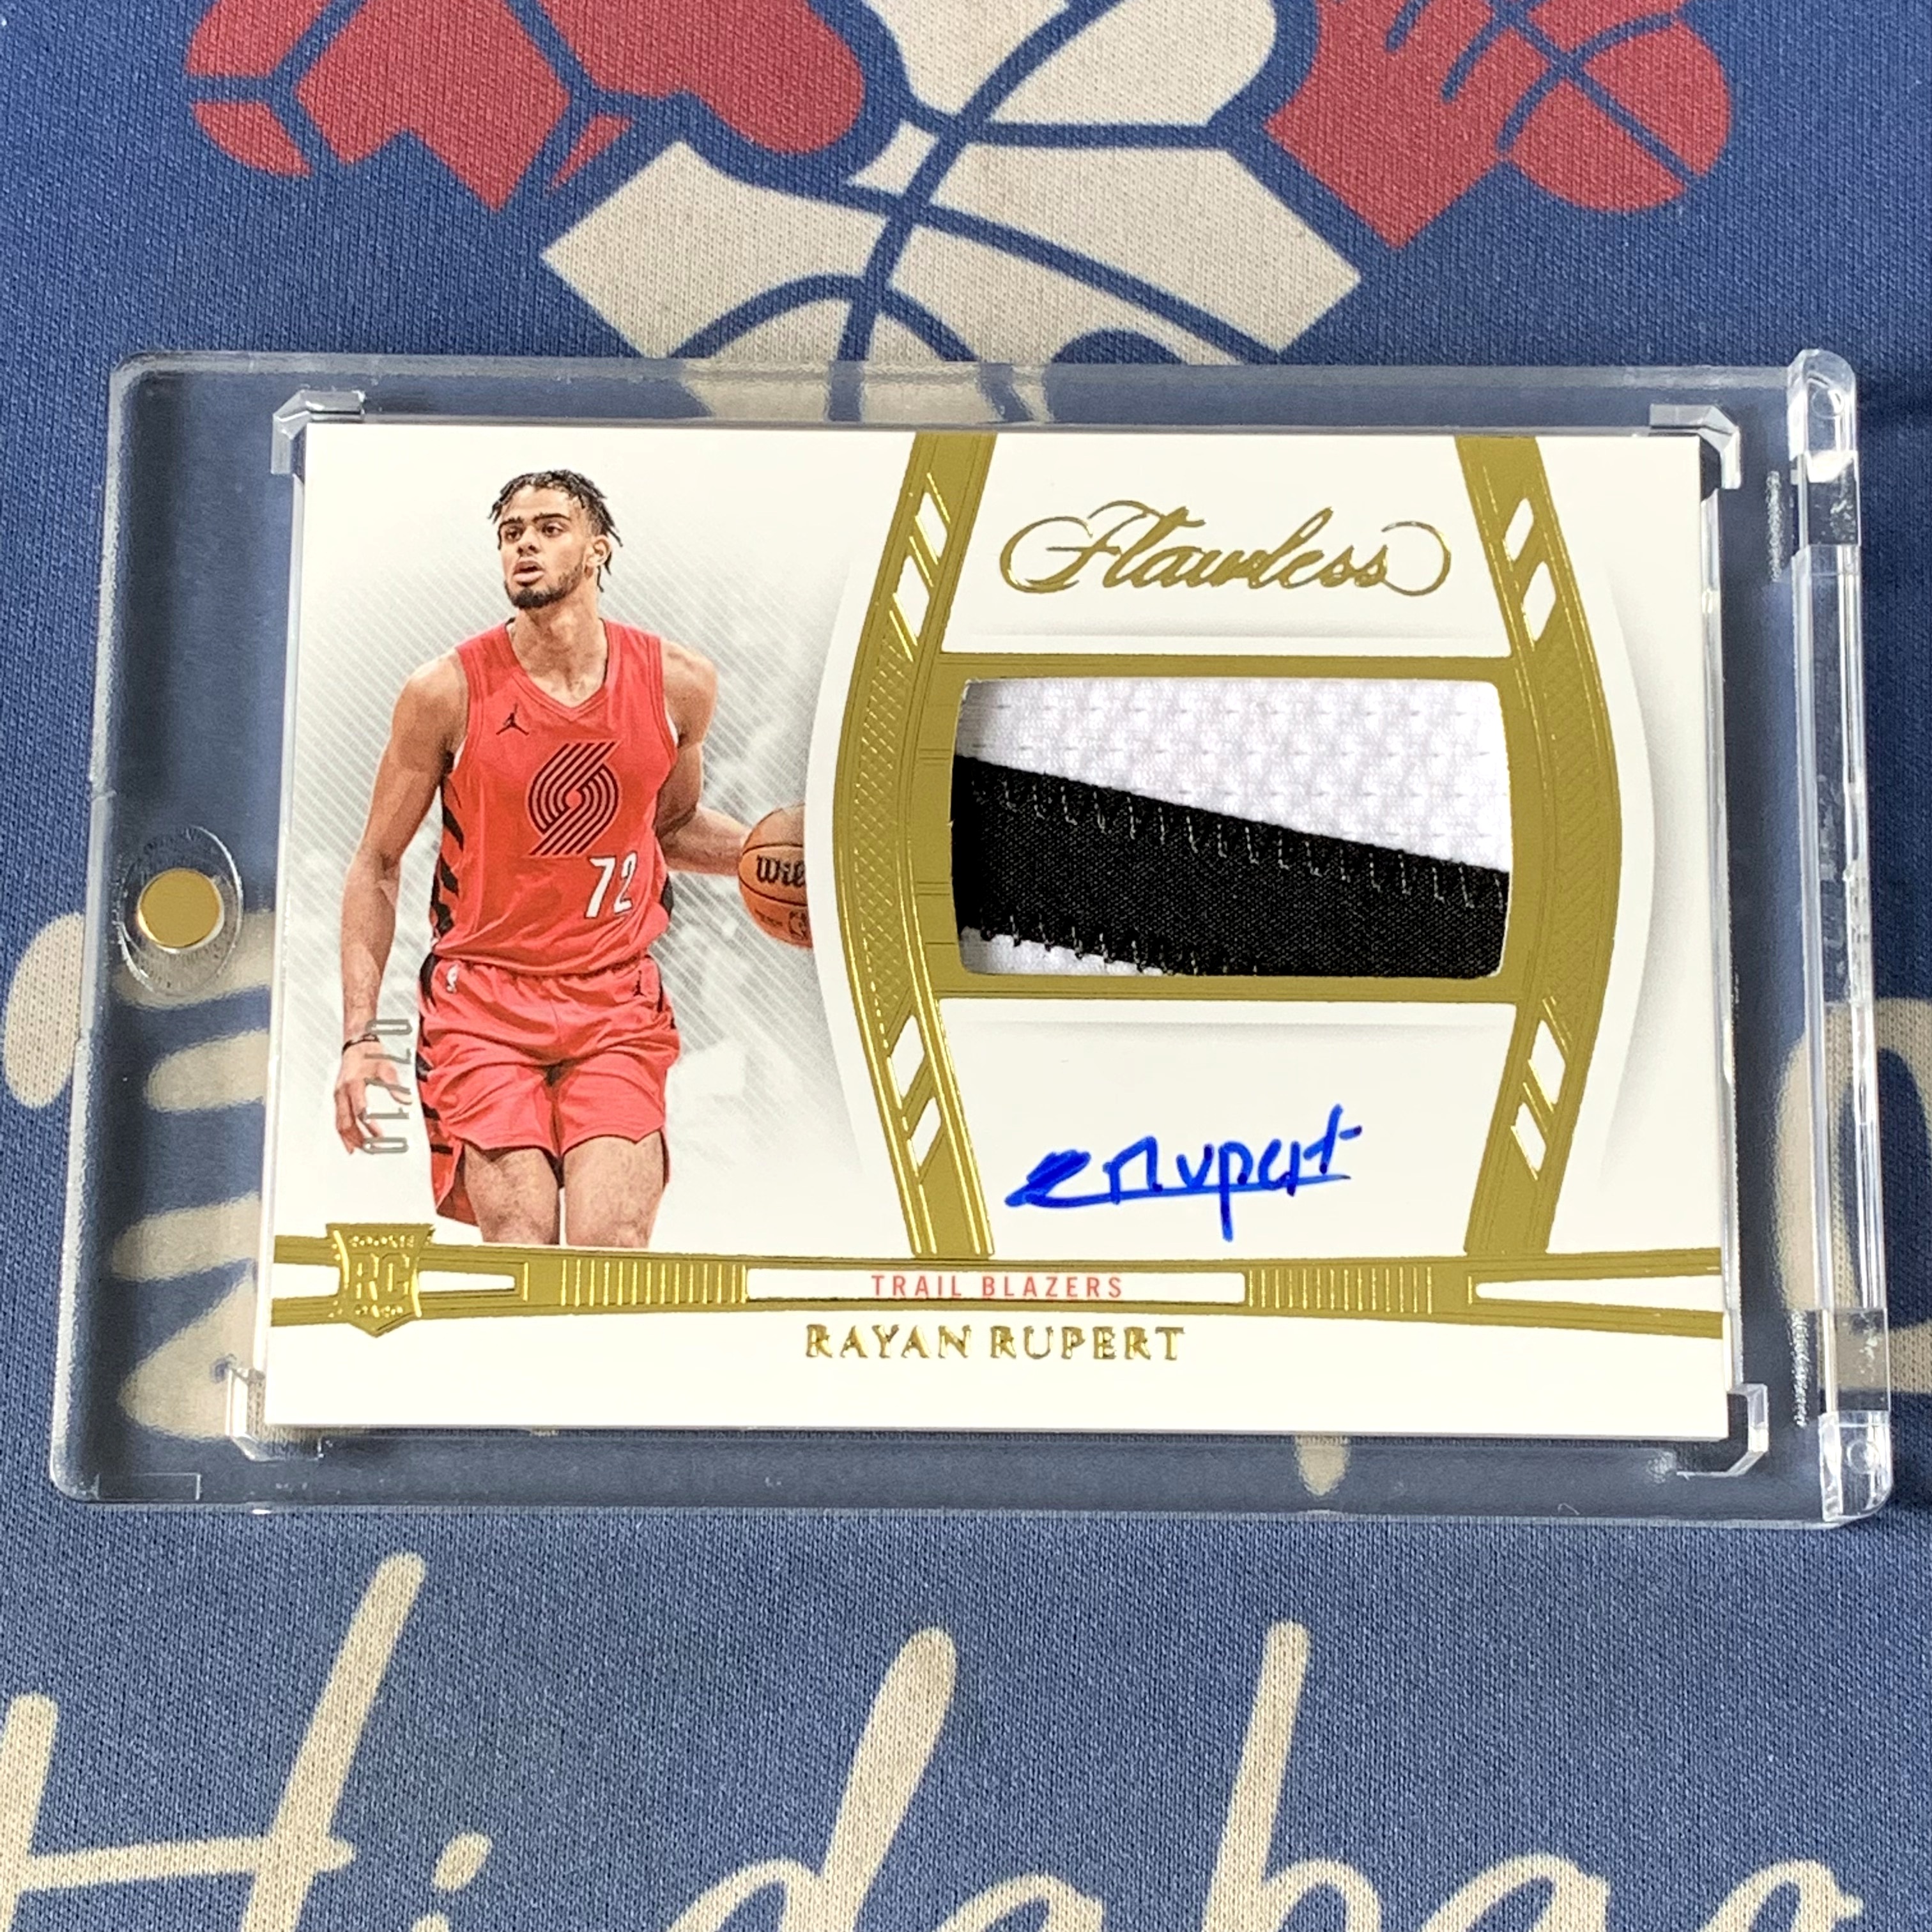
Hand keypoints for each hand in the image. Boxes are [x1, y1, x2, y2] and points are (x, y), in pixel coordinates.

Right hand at [333, 1037, 409, 1151]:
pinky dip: (344, 1133)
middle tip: (373, 1149)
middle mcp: (341, 1092)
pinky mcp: (337, 1098)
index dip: (369, 1125)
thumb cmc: (371, 1054)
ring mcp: (337, 1095)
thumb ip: (395, 1086)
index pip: (360, 1110)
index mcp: (353, 1084)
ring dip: (351, 1139)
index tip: (379, 1135)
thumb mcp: (386, 1068)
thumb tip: (407, 1102)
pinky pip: (338, 1120)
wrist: (356, 1045)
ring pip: (340, 1123)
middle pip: (347, 1122)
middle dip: (359, 1138)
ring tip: (364, 1150)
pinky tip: (351, 1144)